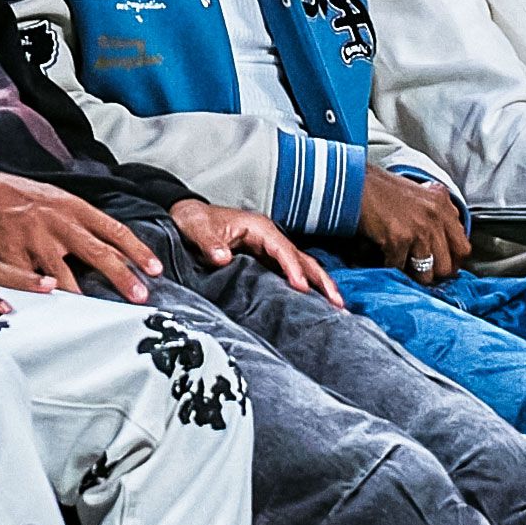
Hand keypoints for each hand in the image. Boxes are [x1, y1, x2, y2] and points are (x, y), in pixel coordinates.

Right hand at [0, 161, 162, 301]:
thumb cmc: (19, 196)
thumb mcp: (56, 199)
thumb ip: (81, 222)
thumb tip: (111, 246)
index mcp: (73, 207)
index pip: (114, 229)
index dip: (137, 250)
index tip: (156, 270)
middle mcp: (58, 221)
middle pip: (98, 252)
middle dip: (122, 276)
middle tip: (140, 297)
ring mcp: (34, 238)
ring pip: (64, 274)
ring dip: (82, 296)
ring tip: (97, 316)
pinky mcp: (10, 253)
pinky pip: (29, 282)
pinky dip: (40, 298)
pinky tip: (51, 314)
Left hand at [170, 198, 342, 304]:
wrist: (188, 217)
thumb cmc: (196, 220)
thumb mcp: (198, 228)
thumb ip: (210, 243)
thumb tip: (222, 258)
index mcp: (258, 228)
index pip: (282, 249)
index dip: (293, 268)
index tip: (301, 287)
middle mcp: (269, 237)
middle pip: (302, 258)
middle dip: (321, 279)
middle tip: (337, 302)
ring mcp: (269, 249)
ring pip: (301, 266)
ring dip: (318, 284)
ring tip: (336, 307)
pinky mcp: (265, 260)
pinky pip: (290, 273)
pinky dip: (305, 286)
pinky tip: (314, 303)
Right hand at [357, 167, 469, 283]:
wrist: (355, 183)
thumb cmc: (382, 190)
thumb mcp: (420, 194)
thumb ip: (437, 214)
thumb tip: (445, 241)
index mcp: (443, 205)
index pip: (463, 248)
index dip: (453, 262)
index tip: (442, 267)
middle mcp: (436, 217)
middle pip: (447, 266)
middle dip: (432, 273)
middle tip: (419, 271)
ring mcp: (419, 229)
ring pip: (425, 273)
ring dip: (411, 275)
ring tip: (401, 267)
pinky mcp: (399, 239)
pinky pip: (399, 267)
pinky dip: (389, 266)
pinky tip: (382, 257)